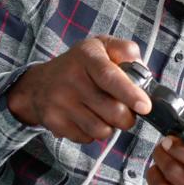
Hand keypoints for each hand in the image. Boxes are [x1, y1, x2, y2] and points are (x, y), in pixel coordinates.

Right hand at [5, 36, 149, 142]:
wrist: (38, 83)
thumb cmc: (79, 65)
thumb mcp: (102, 46)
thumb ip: (126, 51)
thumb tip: (140, 71)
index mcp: (87, 56)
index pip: (109, 77)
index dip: (130, 93)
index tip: (145, 106)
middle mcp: (71, 78)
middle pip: (112, 110)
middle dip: (127, 116)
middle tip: (125, 109)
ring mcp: (60, 102)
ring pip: (101, 129)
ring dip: (110, 126)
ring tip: (105, 113)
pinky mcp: (53, 121)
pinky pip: (86, 138)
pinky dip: (93, 133)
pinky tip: (87, 118)